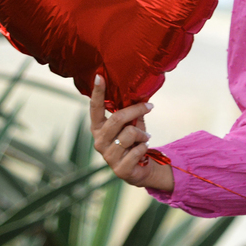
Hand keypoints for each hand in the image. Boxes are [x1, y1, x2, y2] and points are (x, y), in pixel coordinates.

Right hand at [89, 75, 171, 190]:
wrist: (140, 169)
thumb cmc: (134, 142)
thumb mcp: (132, 124)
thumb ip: (131, 112)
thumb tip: (139, 93)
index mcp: (99, 128)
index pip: (95, 108)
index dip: (98, 93)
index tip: (100, 76)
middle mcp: (99, 141)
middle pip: (117, 118)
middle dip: (136, 110)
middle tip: (150, 106)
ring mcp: (107, 156)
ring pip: (129, 133)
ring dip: (143, 133)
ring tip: (144, 138)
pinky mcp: (119, 169)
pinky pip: (138, 150)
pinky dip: (145, 147)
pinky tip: (142, 151)